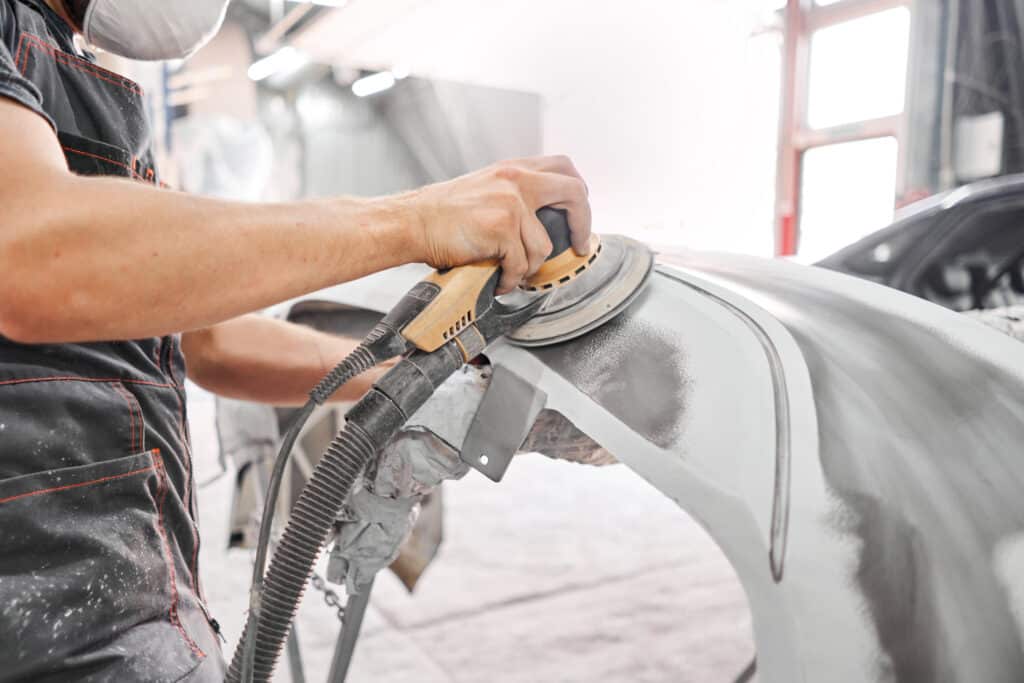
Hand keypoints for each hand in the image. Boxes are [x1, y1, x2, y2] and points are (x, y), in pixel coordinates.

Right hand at [403, 155, 591, 293]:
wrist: (411, 222)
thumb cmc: (440, 214)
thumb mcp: (484, 188)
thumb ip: (514, 195)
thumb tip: (542, 222)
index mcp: (513, 169)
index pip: (564, 168)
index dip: (580, 193)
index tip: (578, 218)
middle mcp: (516, 179)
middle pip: (574, 193)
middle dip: (583, 225)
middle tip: (580, 246)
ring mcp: (511, 202)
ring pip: (543, 246)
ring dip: (529, 267)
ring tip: (509, 273)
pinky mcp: (501, 227)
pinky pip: (521, 264)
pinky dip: (510, 279)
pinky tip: (497, 280)